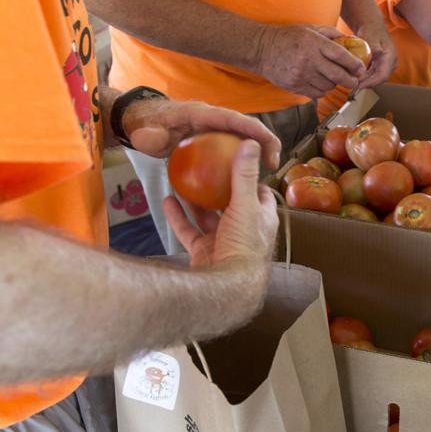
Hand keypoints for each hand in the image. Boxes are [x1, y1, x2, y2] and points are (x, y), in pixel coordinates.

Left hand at [122, 99, 280, 169]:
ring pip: (243, 136)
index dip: (254, 130)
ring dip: (259, 151)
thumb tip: (150, 140)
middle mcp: (212, 118)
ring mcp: (214, 127)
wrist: (141, 121)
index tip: (268, 146)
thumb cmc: (145, 125)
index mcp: (201, 114)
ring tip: (268, 170)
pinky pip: (233, 146)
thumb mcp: (145, 133)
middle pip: (246, 126)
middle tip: (273, 164)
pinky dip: (243, 159)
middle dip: (265, 140)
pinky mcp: (213, 137)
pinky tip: (245, 178)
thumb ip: (148, 137)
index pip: (233, 119)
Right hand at [163, 140, 278, 267]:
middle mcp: (244, 231)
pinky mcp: (204, 253)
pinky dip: (178, 217)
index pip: (260, 194)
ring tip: (183, 180)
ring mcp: (223, 243)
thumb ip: (245, 175)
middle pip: (231, 204)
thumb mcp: (246, 204)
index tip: (237, 160)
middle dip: (218, 188)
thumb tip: (252, 143)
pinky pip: (188, 231)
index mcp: (262, 219)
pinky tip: (167, 200)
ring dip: (195, 201)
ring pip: (207, 218)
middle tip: (204, 167)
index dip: (251, 177)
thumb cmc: (244, 246)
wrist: (227, 287)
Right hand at [252, 24, 366, 98]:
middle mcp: (309, 60)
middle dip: (350, 80)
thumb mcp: (309, 28)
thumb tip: (350, 40)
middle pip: (338, 76)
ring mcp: (301, 75)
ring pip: (328, 87)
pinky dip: (322, 90)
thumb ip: (330, 33)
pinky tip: (320, 83)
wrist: (261, 49)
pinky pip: (316, 93)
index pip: (341, 56)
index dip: (354, 65)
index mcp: (314, 43)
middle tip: (354, 80)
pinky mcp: (295, 86)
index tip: (360, 69)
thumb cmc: (287, 37)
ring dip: (334, 85)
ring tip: (332, 79)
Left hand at [356, 23, 396, 88]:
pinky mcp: (381, 68)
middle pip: (378, 80)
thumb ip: (373, 46)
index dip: (370, 83)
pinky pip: (372, 76)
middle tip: (351, 82)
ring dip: (363, 80)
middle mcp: (391, 64)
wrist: (372, 26)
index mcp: (391, 57)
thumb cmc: (371, 29)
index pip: (383, 76)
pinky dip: (363, 76)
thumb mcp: (371, 35)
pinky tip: (353, 75)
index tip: (358, 85)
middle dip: (365, 83)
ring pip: (374, 79)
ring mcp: (386, 67)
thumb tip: (377, 52)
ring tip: (350, 79)